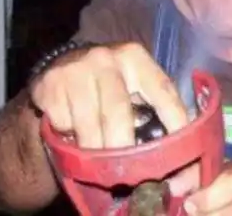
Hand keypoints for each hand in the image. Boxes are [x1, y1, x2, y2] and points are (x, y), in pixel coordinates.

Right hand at [29, 43, 187, 148]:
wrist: (62, 68)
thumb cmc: (110, 83)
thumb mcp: (134, 84)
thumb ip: (155, 107)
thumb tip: (180, 145)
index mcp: (135, 58)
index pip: (162, 90)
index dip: (174, 119)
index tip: (181, 147)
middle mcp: (106, 59)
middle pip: (118, 113)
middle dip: (123, 147)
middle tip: (129, 173)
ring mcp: (75, 70)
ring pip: (88, 126)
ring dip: (96, 150)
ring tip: (101, 163)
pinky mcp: (49, 85)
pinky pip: (64, 125)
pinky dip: (71, 137)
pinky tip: (74, 131)